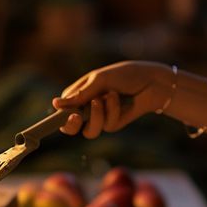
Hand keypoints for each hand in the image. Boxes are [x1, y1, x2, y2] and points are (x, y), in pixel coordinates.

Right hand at [51, 61, 173, 138]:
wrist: (151, 81)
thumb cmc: (124, 75)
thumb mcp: (99, 81)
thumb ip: (79, 95)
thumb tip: (54, 104)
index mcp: (79, 95)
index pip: (62, 111)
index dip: (60, 117)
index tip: (66, 115)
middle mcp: (87, 108)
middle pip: (71, 128)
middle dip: (72, 125)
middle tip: (76, 116)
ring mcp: (101, 118)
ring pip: (89, 131)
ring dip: (96, 115)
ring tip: (105, 98)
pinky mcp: (114, 124)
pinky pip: (107, 125)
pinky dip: (112, 110)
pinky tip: (118, 98)